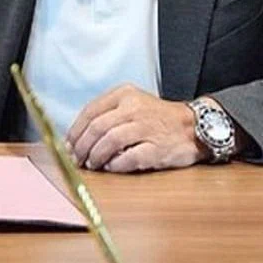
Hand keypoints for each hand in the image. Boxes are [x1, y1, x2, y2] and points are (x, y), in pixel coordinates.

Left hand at [66, 84, 204, 172]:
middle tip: (76, 159)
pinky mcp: (157, 148)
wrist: (194, 127)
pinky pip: (128, 158)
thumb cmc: (158, 119)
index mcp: (125, 94)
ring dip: (96, 156)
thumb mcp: (133, 104)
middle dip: (82, 146)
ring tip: (92, 164)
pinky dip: (115, 165)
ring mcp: (146, 128)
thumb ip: (107, 115)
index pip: (90, 111)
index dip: (75, 131)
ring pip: (109, 141)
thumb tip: (77, 138)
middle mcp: (134, 108)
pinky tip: (111, 167)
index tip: (68, 145)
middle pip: (97, 127)